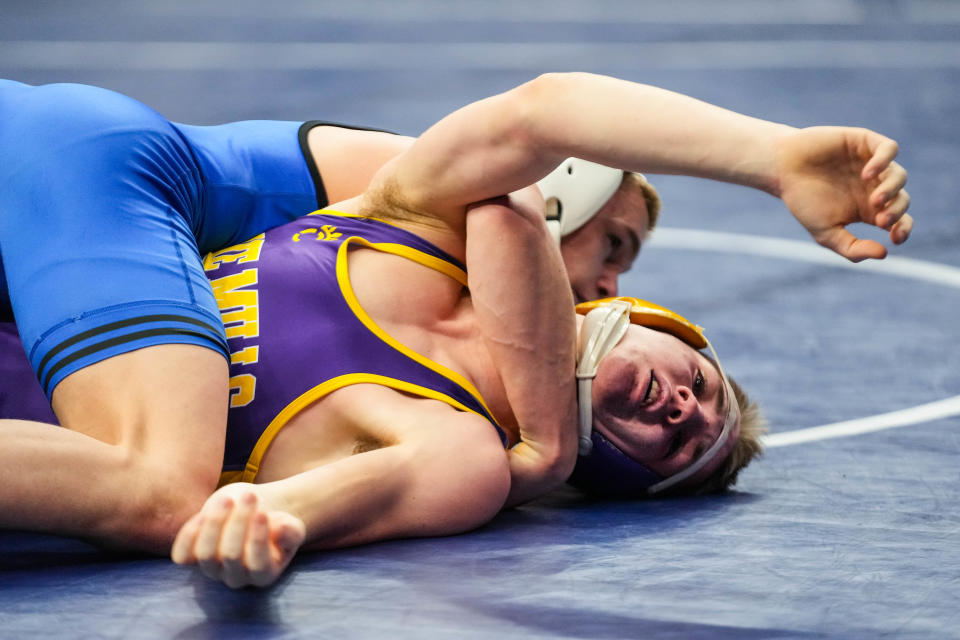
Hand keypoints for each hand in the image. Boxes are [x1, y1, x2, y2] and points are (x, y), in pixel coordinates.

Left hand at [171, 483, 305, 588]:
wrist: (254, 513)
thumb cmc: (275, 521)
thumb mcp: (290, 524)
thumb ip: (291, 531)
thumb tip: (282, 529)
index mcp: (264, 575)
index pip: (257, 564)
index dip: (258, 539)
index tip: (263, 512)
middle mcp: (235, 578)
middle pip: (230, 556)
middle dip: (239, 523)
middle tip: (250, 496)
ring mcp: (211, 569)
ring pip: (205, 554)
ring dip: (216, 523)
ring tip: (228, 499)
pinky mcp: (192, 557)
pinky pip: (182, 554)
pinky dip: (190, 534)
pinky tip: (204, 513)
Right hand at [775, 126, 911, 261]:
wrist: (781, 170)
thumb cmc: (802, 201)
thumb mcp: (826, 233)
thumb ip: (852, 248)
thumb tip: (883, 254)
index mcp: (868, 209)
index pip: (899, 220)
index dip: (903, 229)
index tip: (894, 238)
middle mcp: (874, 186)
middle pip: (902, 200)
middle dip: (896, 212)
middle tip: (880, 220)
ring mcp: (872, 163)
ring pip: (899, 176)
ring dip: (892, 190)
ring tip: (875, 200)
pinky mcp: (865, 142)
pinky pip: (889, 148)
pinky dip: (884, 161)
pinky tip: (867, 173)